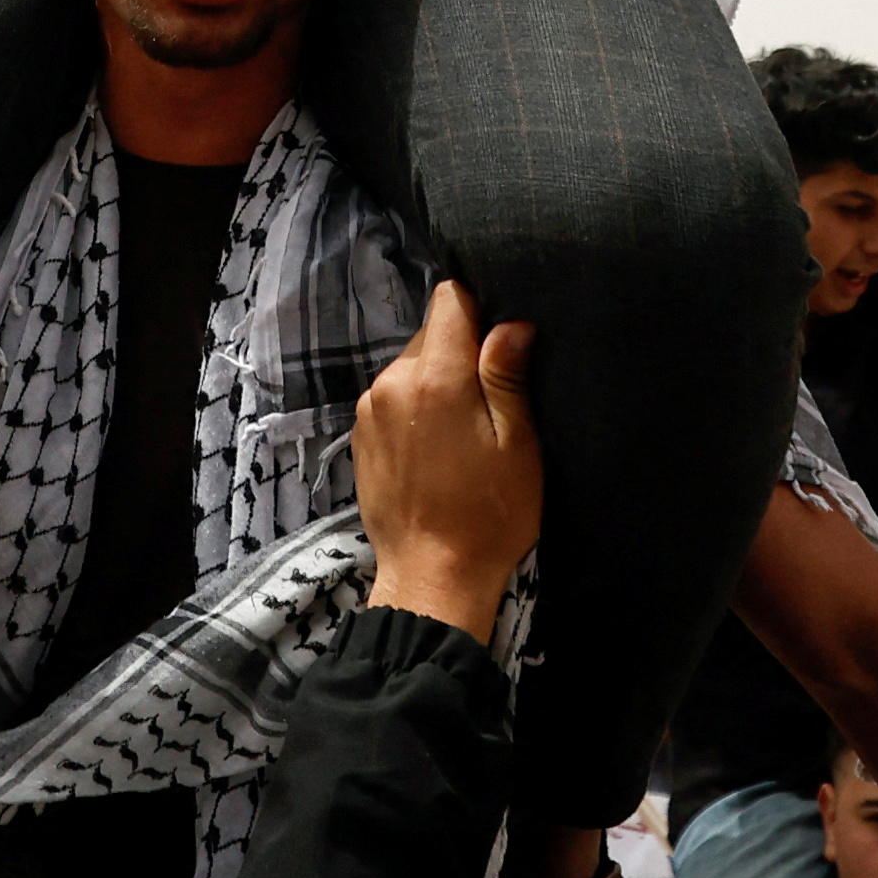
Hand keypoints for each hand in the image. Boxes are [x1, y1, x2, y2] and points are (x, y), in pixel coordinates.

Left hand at [353, 283, 544, 634]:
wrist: (431, 578)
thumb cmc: (488, 515)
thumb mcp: (517, 445)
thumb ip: (507, 376)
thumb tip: (511, 323)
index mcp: (435, 377)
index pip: (450, 300)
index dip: (480, 310)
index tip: (501, 343)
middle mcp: (392, 381)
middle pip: (431, 333)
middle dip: (461, 352)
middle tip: (491, 402)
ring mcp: (369, 409)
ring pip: (411, 366)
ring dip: (437, 382)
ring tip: (464, 432)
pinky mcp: (359, 435)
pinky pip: (393, 397)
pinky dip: (415, 408)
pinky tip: (436, 449)